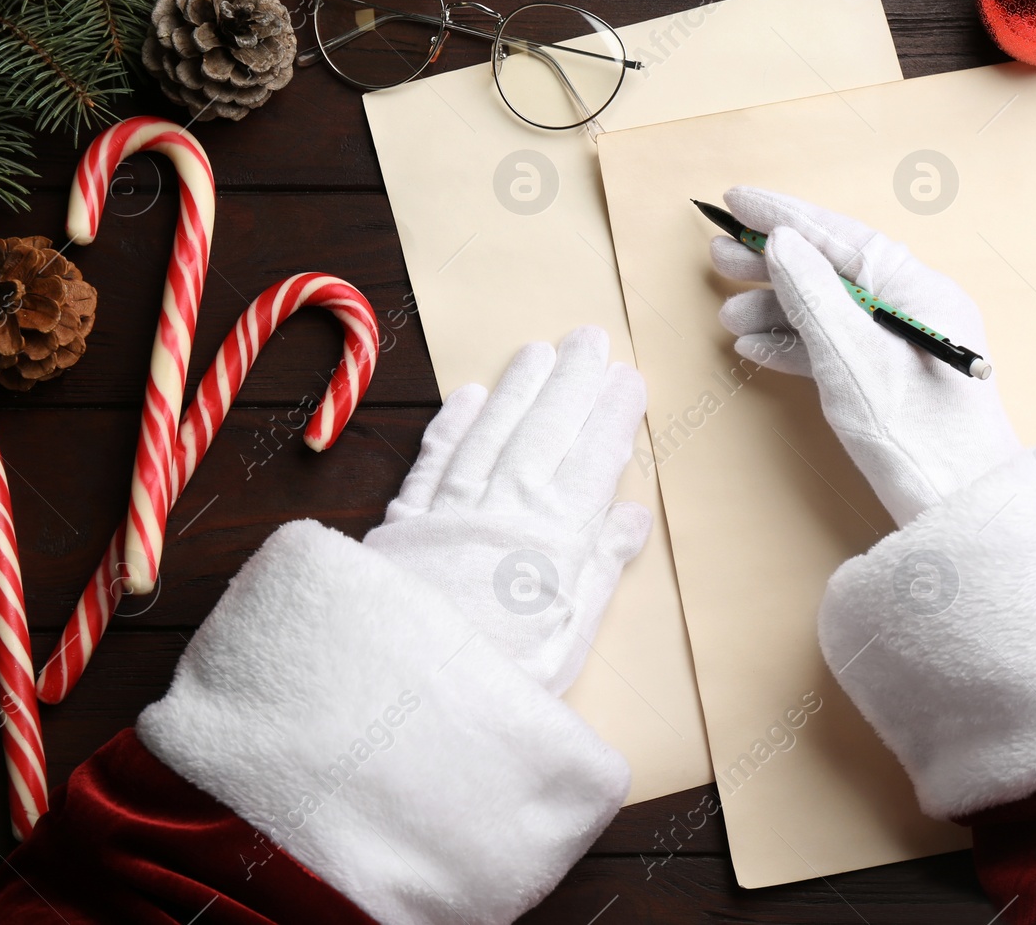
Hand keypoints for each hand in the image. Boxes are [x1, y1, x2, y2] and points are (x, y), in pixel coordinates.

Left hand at [364, 326, 651, 694]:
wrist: (404, 696)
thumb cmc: (501, 679)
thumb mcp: (569, 638)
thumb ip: (599, 571)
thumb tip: (632, 518)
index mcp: (556, 538)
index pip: (594, 459)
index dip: (612, 415)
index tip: (627, 378)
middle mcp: (506, 510)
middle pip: (544, 431)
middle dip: (571, 382)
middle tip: (589, 339)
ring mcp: (453, 510)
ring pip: (491, 433)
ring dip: (516, 389)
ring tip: (537, 352)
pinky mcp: (407, 524)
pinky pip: (434, 461)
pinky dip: (452, 426)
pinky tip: (468, 397)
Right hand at [712, 186, 1021, 525]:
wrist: (959, 514)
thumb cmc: (916, 439)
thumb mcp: (850, 359)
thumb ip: (813, 294)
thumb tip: (784, 242)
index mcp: (919, 291)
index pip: (842, 237)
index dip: (784, 216)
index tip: (736, 201)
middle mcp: (917, 308)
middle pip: (834, 269)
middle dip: (773, 263)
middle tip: (718, 257)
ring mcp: (905, 346)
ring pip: (831, 310)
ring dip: (776, 308)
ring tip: (727, 313)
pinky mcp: (893, 382)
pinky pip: (838, 347)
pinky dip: (795, 345)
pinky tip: (754, 347)